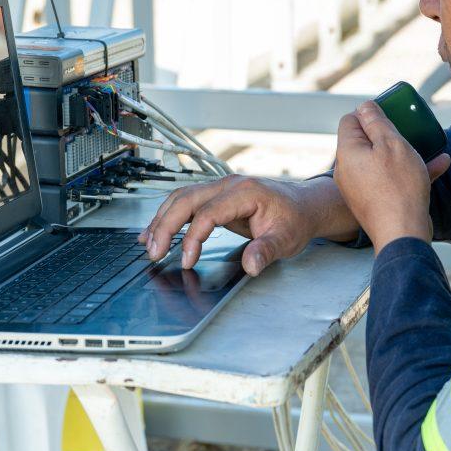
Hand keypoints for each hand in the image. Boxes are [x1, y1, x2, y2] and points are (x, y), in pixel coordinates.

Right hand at [138, 174, 357, 276]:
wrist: (303, 206)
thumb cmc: (295, 219)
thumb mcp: (287, 238)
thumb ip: (267, 251)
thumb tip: (251, 265)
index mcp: (245, 192)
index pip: (208, 213)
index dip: (194, 238)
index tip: (187, 261)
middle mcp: (229, 185)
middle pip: (186, 200)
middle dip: (165, 226)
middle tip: (154, 253)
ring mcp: (221, 188)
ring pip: (181, 198)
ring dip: (162, 220)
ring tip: (148, 245)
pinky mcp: (216, 197)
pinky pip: (186, 202)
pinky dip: (168, 216)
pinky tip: (155, 231)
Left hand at [334, 101, 450, 249]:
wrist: (402, 234)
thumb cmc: (398, 188)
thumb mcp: (391, 144)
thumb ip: (376, 122)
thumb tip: (364, 106)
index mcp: (347, 152)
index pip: (350, 120)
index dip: (370, 113)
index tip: (391, 115)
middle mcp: (347, 170)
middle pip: (366, 141)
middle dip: (390, 133)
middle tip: (410, 131)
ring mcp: (359, 188)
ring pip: (382, 161)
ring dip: (405, 152)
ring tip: (430, 146)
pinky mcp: (373, 202)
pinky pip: (389, 179)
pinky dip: (408, 171)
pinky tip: (438, 165)